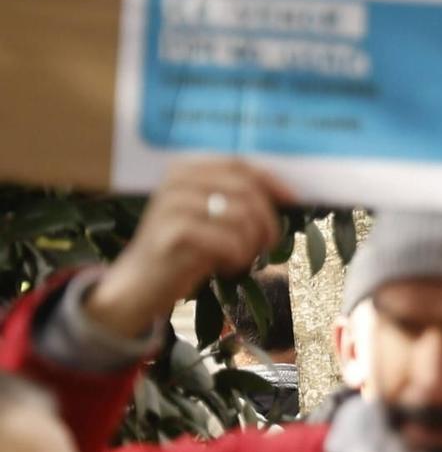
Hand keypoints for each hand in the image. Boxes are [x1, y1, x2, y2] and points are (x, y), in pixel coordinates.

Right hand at [86, 160, 291, 339]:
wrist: (138, 285)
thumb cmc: (184, 250)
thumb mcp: (209, 216)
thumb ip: (235, 199)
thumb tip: (287, 194)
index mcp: (185, 170)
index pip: (239, 165)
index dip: (271, 181)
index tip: (293, 200)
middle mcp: (176, 182)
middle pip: (247, 191)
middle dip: (267, 220)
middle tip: (267, 244)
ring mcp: (171, 207)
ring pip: (243, 217)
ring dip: (252, 244)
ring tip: (239, 259)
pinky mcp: (173, 235)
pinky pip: (229, 242)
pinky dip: (236, 258)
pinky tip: (224, 267)